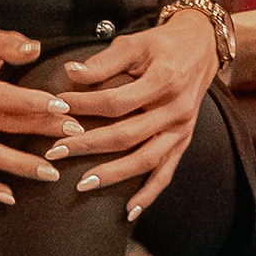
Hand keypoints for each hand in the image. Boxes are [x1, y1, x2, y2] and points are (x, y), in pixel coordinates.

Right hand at [0, 26, 80, 206]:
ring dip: (21, 166)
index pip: (2, 95)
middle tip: (74, 133)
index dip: (33, 102)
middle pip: (3, 124)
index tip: (63, 106)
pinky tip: (11, 196)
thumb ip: (7, 43)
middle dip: (41, 129)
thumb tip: (35, 49)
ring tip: (52, 172)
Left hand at [54, 9, 221, 217]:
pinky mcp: (183, 142)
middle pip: (127, 134)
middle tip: (54, 152)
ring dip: (114, 174)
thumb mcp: (135, 43)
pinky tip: (129, 211)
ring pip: (146, 160)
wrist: (201, 49)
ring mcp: (182, 130)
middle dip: (88, 145)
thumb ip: (104, 61)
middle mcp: (176, 110)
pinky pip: (166, 173)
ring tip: (82, 185)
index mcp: (164, 81)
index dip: (84, 106)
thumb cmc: (161, 45)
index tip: (57, 108)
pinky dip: (149, 194)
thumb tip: (70, 72)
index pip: (116, 101)